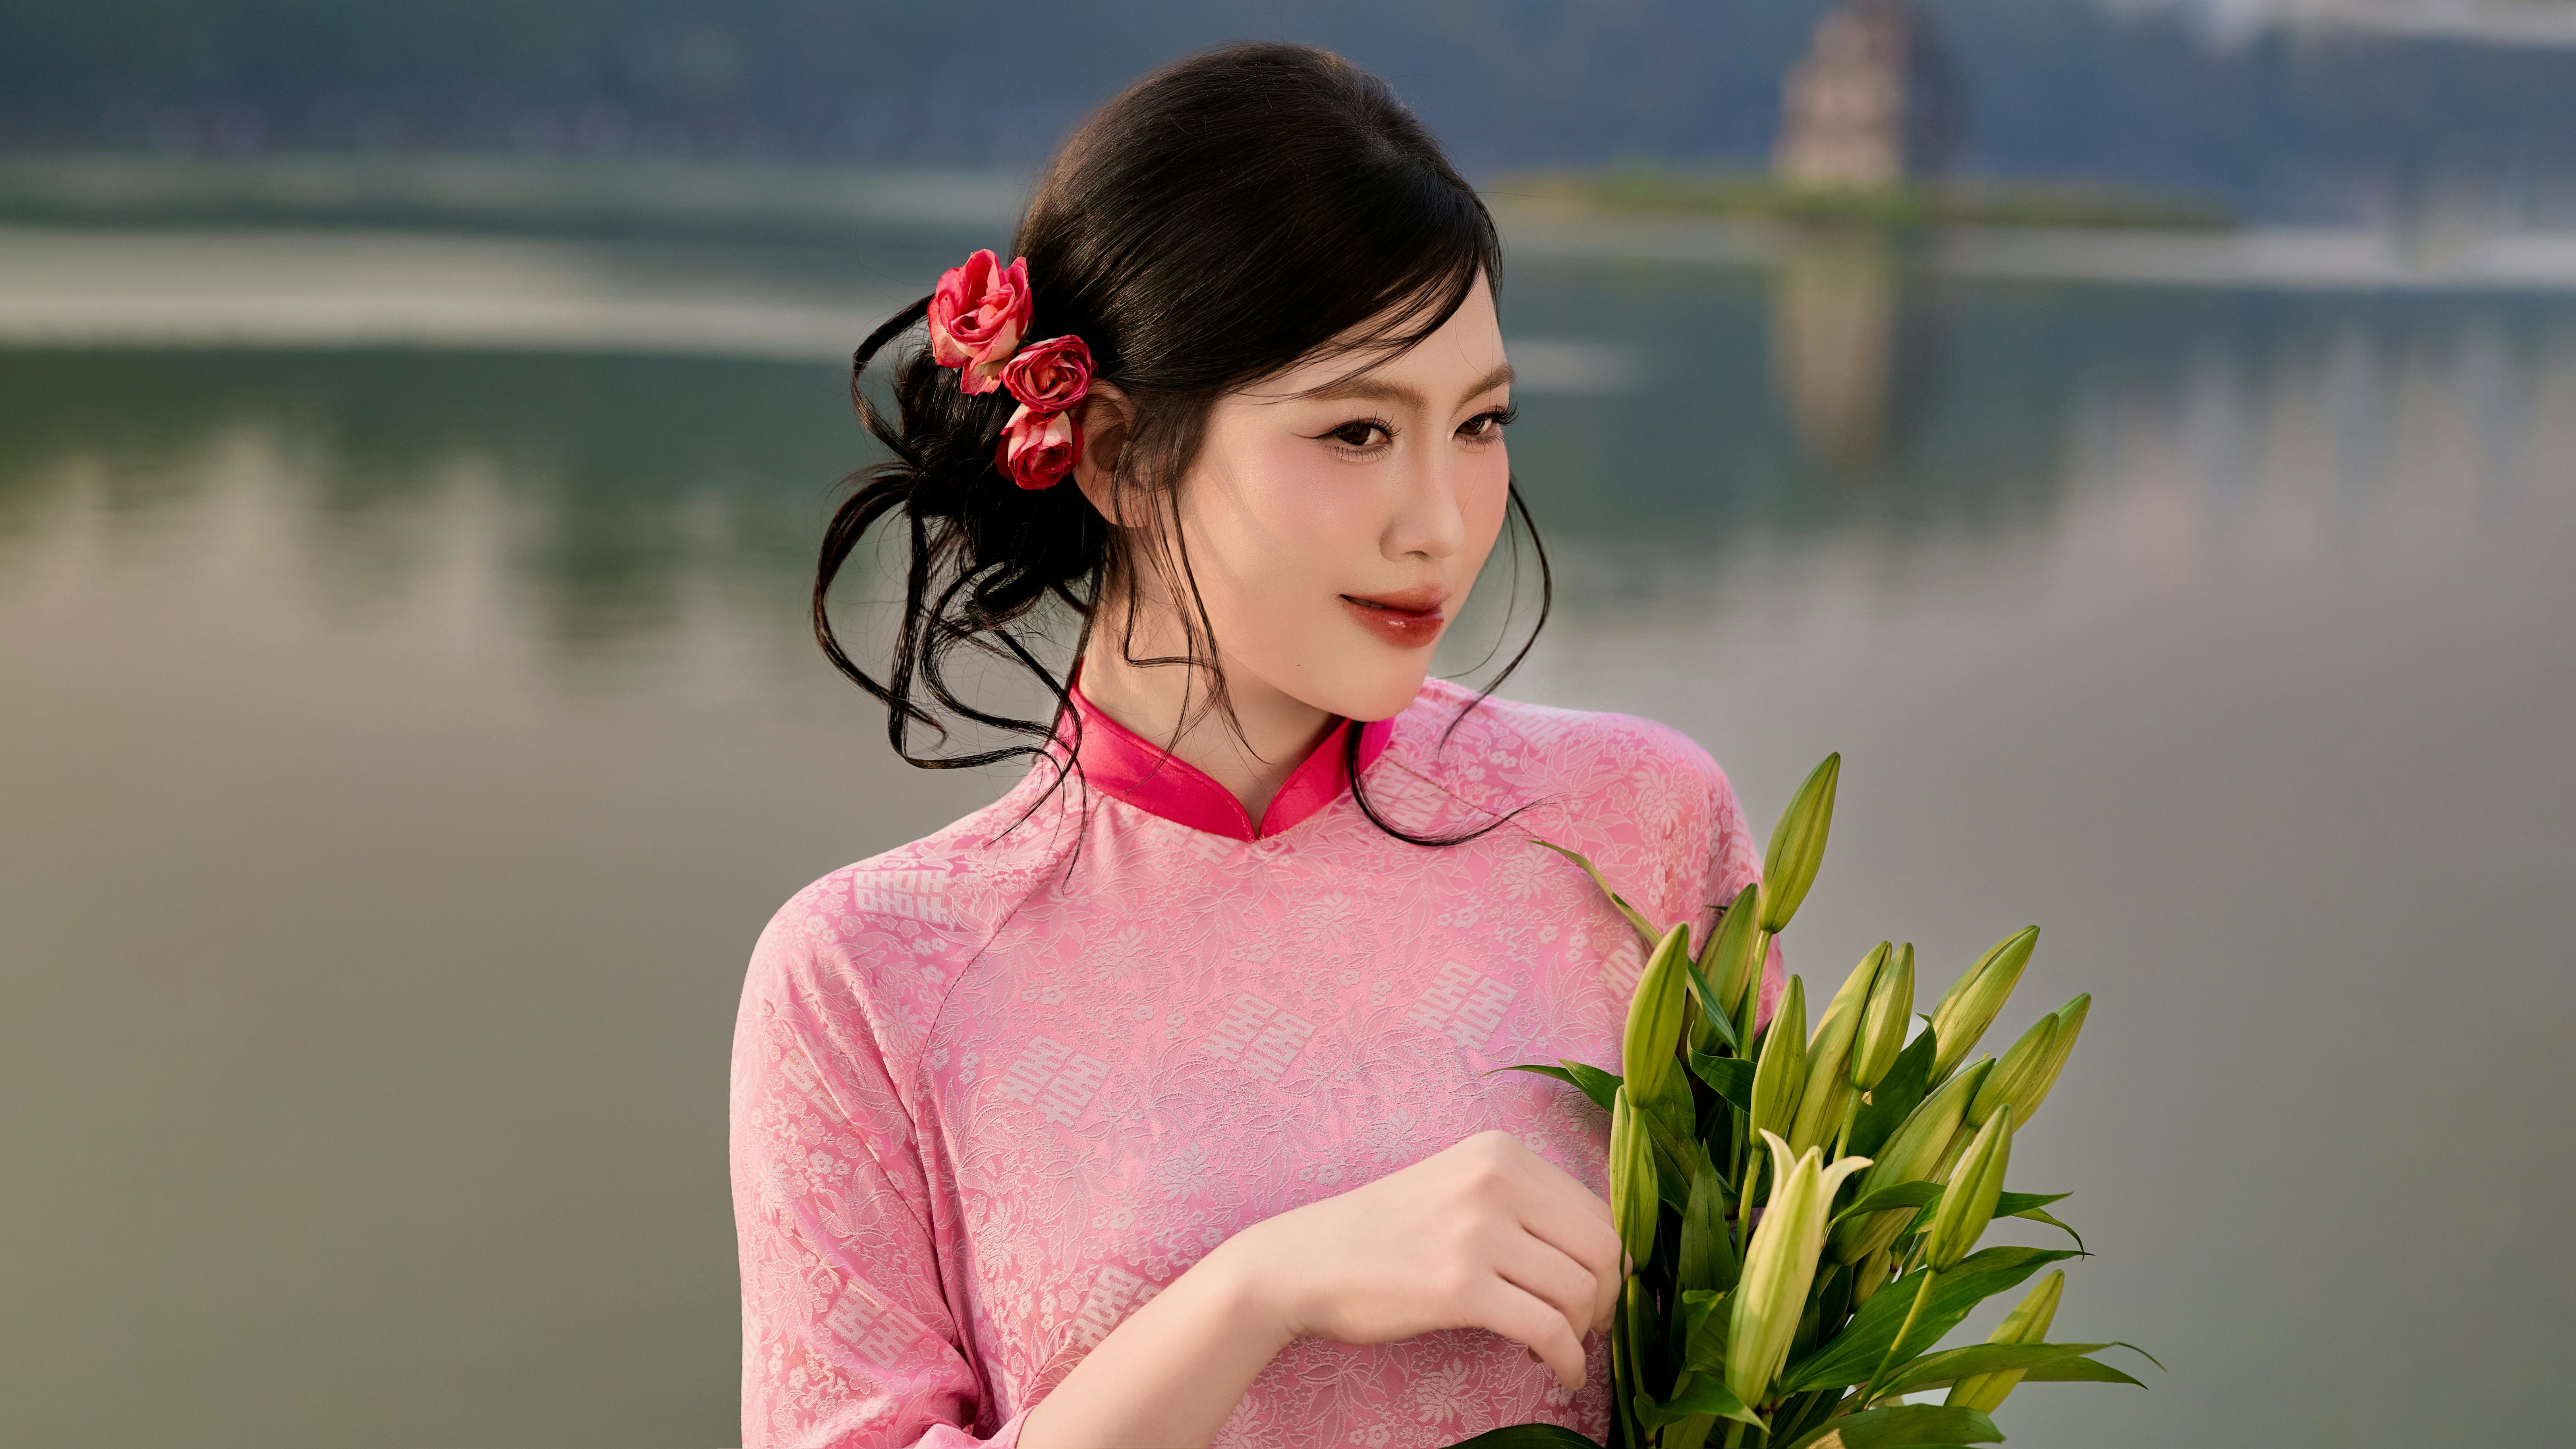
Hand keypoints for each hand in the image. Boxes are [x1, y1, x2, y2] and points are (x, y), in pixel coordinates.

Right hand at [1217, 1129, 1623, 1392]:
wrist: (1303, 1262)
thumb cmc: (1384, 1235)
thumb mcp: (1458, 1190)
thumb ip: (1523, 1207)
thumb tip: (1609, 1256)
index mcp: (1500, 1152)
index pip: (1598, 1209)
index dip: (1608, 1261)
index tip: (1592, 1292)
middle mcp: (1496, 1180)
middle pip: (1602, 1248)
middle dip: (1607, 1297)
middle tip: (1587, 1327)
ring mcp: (1477, 1231)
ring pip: (1581, 1291)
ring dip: (1582, 1333)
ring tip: (1556, 1348)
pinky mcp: (1460, 1286)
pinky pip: (1548, 1329)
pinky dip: (1567, 1359)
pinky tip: (1557, 1371)